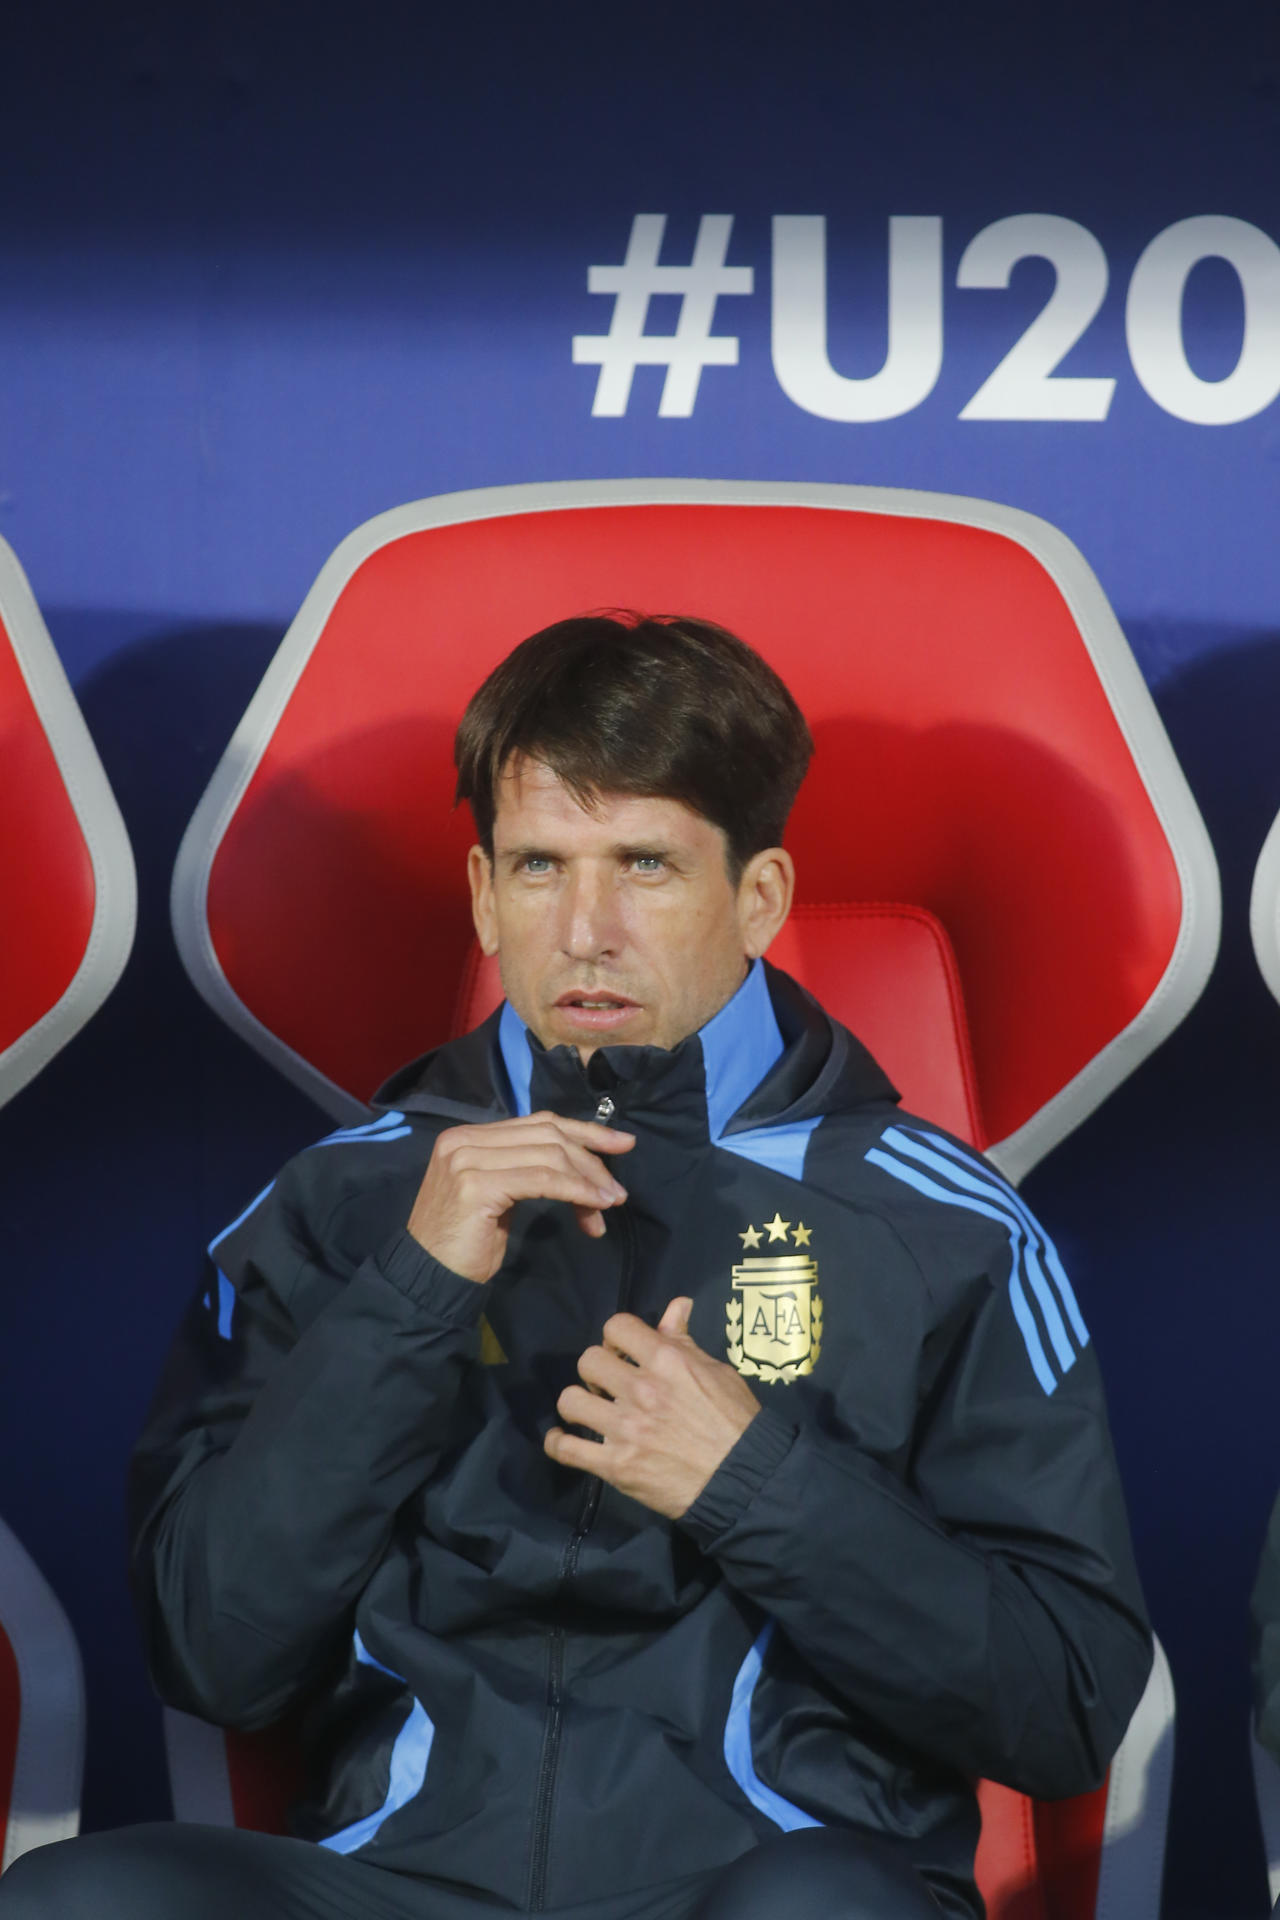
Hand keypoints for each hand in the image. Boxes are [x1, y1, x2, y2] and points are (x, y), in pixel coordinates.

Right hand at [408, 1112, 634, 1282]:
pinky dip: (576, 1191)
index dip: (585, 1130)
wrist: (427, 1278)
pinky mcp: (476, 1185)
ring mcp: (467, 1159)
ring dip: (588, 1180)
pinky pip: (542, 1180)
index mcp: (469, 1135)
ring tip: (610, 1204)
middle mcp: (465, 1139)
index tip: (622, 1144)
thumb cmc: (466, 1244)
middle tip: (617, 1192)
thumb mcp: (499, 1195)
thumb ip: (527, 1169)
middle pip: (547, 1134)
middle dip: (591, 1160)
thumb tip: (582, 1164)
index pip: (538, 1122)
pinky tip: (594, 1206)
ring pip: (549, 1155)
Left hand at [544, 1298, 759, 1518]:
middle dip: (596, 1369)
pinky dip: (557, 1443)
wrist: (743, 1479)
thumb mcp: (717, 1371)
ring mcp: (625, 1430)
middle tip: (608, 1385)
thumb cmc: (736, 1421)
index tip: (622, 1352)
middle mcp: (641, 1390)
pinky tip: (563, 1440)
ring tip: (589, 1411)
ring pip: (570, 1400)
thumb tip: (677, 1305)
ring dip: (577, 1403)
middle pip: (588, 1360)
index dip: (616, 1337)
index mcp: (667, 1361)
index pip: (616, 1326)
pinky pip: (566, 1449)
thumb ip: (686, 1341)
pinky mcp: (616, 1466)